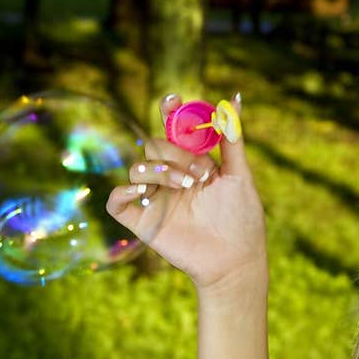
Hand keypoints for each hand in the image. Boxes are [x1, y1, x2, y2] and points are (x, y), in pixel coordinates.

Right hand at [106, 92, 267, 292]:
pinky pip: (116, 200)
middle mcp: (170, 176)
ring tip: (187, 187)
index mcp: (192, 161)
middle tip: (201, 174)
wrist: (236, 259)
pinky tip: (144, 194)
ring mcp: (154, 198)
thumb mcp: (240, 174)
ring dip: (161, 171)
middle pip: (155, 145)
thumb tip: (233, 99)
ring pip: (137, 168)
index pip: (173, 128)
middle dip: (177, 154)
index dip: (168, 110)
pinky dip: (124, 192)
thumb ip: (232, 138)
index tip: (173, 100)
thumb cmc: (242, 218)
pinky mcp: (141, 221)